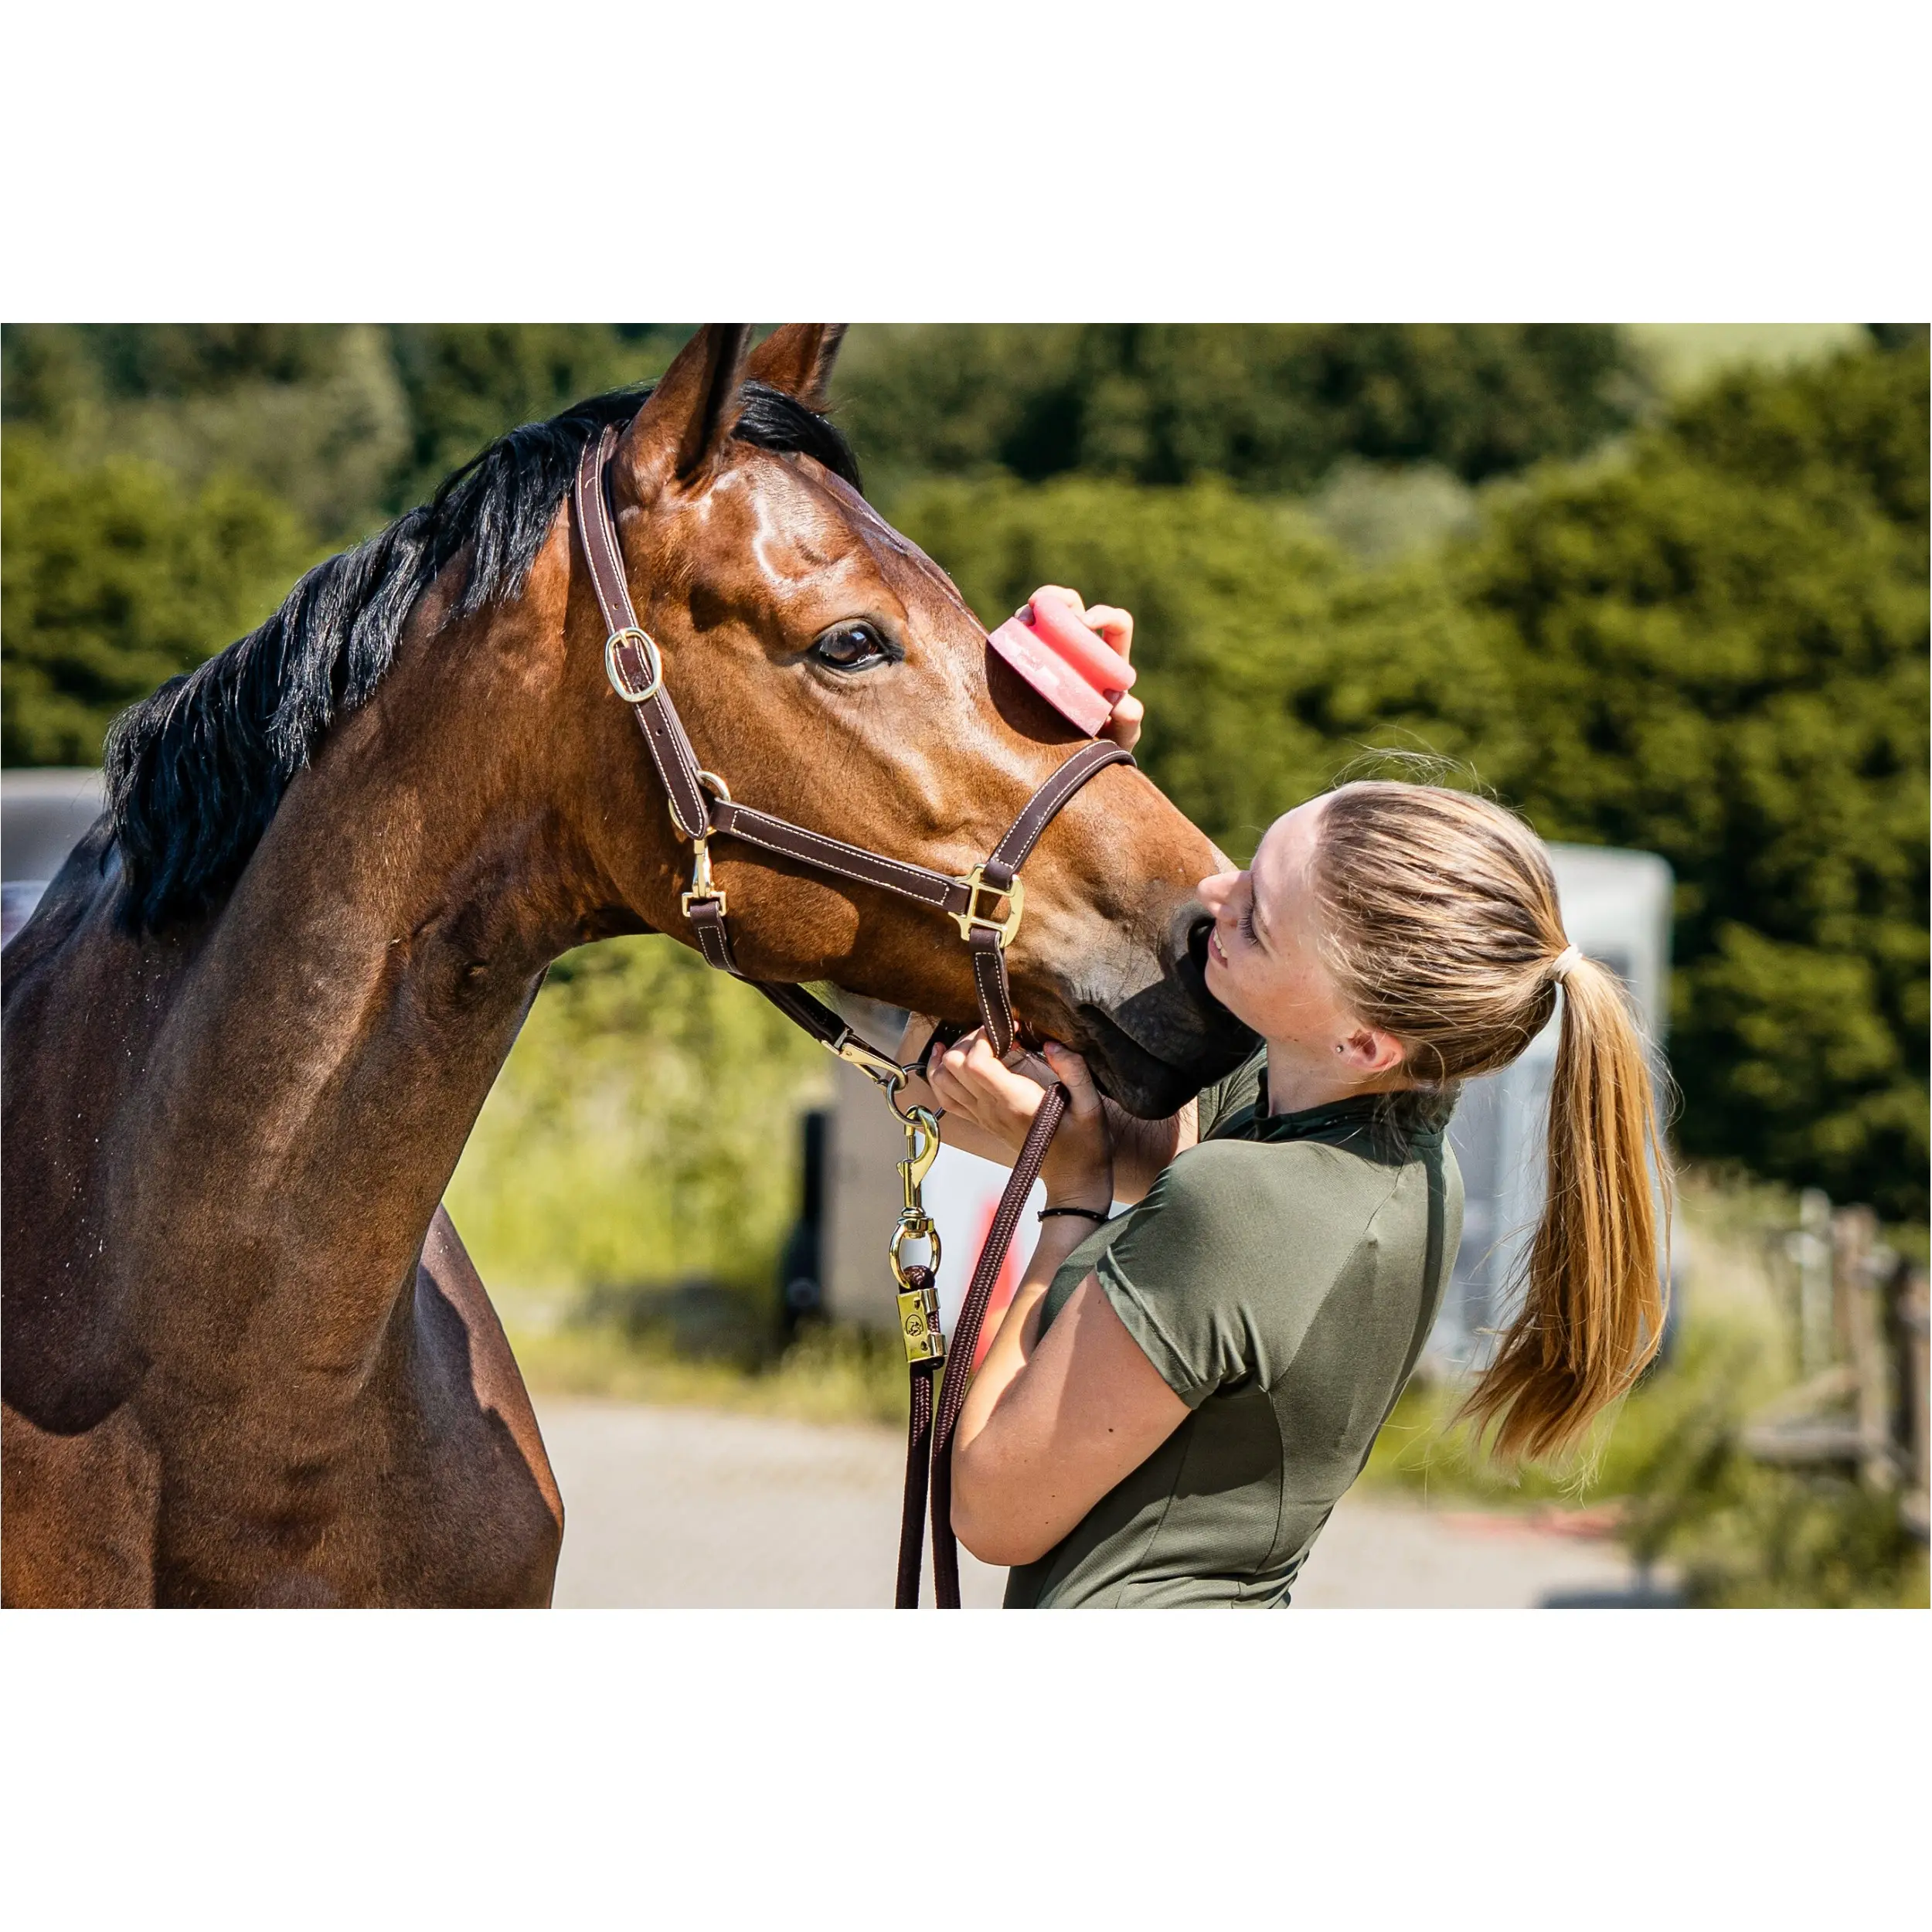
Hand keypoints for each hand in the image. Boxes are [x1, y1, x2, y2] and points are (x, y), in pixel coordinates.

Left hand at [926, 1030, 1112, 1210]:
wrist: (1073, 1177)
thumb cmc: (1084, 1143)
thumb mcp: (1091, 1106)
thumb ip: (1075, 1072)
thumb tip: (1052, 1045)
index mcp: (1016, 1102)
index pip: (976, 1063)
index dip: (985, 1037)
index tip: (1010, 1027)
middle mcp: (992, 1110)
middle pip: (954, 1066)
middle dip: (969, 1040)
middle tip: (995, 1033)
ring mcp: (983, 1117)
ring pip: (942, 1081)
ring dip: (950, 1055)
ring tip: (971, 1041)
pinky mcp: (982, 1122)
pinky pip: (946, 1099)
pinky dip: (940, 1076)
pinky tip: (945, 1059)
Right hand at [1027, 584, 1142, 752]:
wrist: (1078, 762)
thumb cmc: (1106, 744)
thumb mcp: (1120, 736)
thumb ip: (1128, 722)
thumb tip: (1126, 705)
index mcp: (1110, 662)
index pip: (1117, 625)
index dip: (1105, 615)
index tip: (1087, 622)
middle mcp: (1082, 651)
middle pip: (1075, 608)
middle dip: (1060, 598)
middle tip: (1041, 606)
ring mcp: (1054, 655)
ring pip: (1046, 617)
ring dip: (1034, 608)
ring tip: (1022, 617)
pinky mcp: (1031, 664)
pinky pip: (1023, 640)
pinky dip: (1015, 632)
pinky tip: (1006, 636)